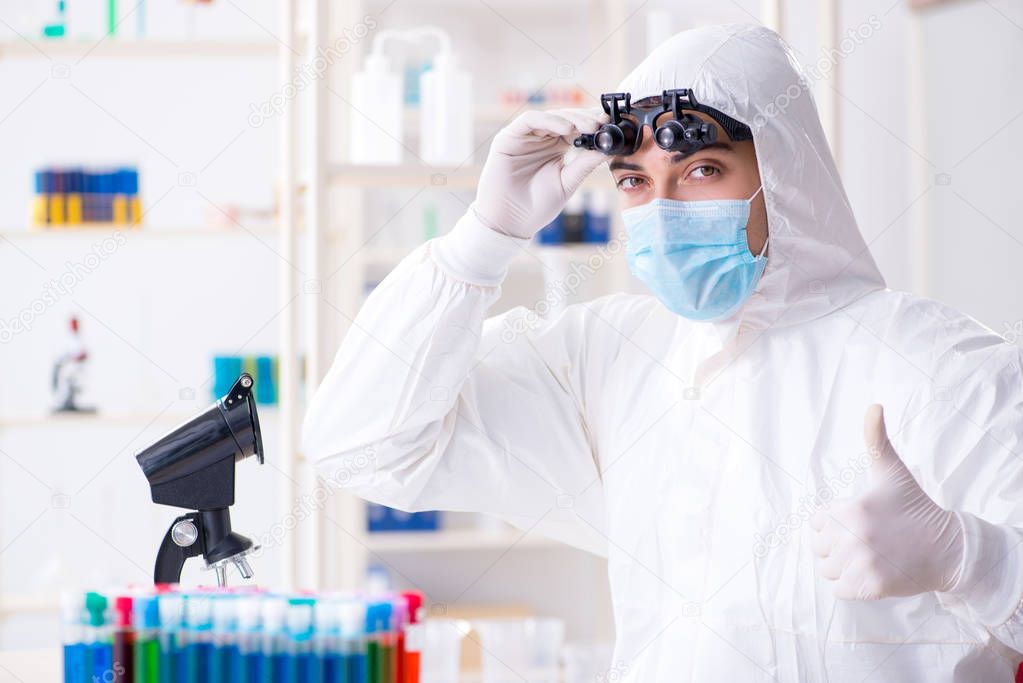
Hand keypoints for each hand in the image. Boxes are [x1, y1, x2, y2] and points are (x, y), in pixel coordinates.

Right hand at [470, 108, 608, 238]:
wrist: (510, 222)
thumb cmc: (537, 207)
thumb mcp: (567, 183)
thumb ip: (585, 164)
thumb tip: (609, 149)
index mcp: (557, 148)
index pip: (578, 129)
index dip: (594, 124)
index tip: (611, 126)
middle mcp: (542, 139)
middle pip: (566, 118)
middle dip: (586, 119)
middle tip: (602, 123)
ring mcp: (526, 136)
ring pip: (551, 116)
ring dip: (571, 118)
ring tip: (588, 127)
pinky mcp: (509, 137)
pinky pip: (530, 120)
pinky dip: (549, 120)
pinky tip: (566, 129)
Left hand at [811, 404, 964, 599]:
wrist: (948, 548)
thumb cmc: (914, 507)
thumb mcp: (891, 472)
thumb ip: (876, 439)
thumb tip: (874, 406)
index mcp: (850, 510)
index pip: (816, 521)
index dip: (832, 520)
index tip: (856, 520)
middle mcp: (851, 537)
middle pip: (819, 546)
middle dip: (836, 544)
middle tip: (866, 539)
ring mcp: (860, 565)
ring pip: (827, 569)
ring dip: (842, 565)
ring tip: (869, 555)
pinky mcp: (868, 588)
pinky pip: (839, 589)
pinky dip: (850, 585)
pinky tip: (871, 572)